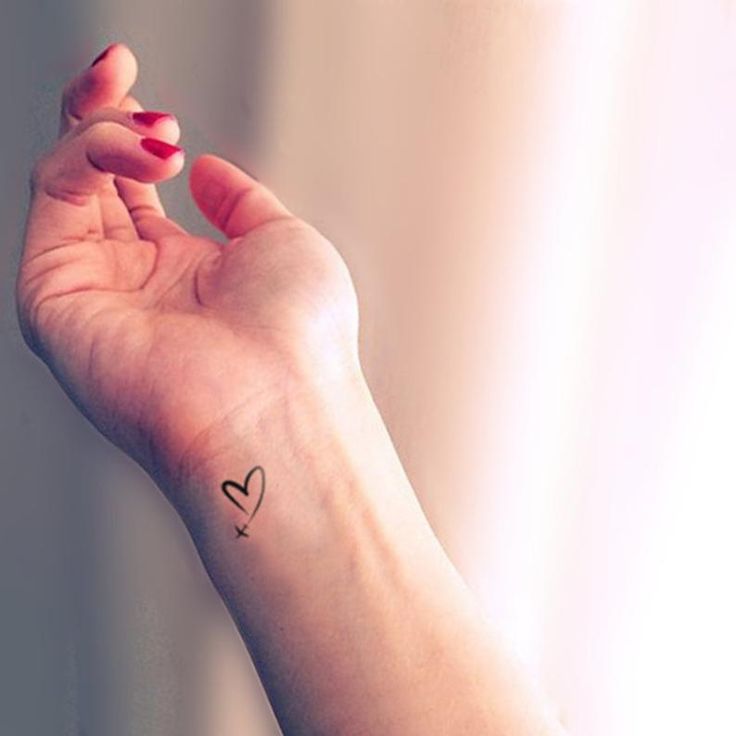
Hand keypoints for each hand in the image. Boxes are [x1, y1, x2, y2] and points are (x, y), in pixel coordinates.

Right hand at [16, 44, 359, 493]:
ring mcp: (94, 289)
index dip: (137, 133)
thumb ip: (240, 202)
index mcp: (186, 272)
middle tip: (123, 69)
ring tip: (157, 130)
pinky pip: (54, 199)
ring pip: (64, 179)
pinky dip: (89, 156)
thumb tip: (203, 169)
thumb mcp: (284, 243)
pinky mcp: (54, 299)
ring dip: (101, 129)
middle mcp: (135, 281)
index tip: (156, 99)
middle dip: (101, 111)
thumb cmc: (300, 338)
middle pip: (91, 177)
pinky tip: (144, 153)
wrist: (280, 403)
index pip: (137, 189)